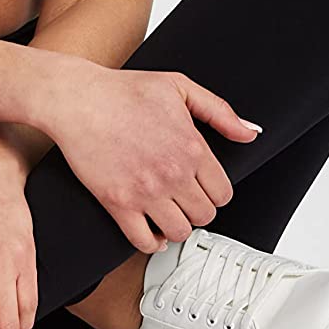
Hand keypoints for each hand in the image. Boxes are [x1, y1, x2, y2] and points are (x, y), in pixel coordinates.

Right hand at [36, 55, 260, 252]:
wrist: (78, 99)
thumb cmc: (123, 90)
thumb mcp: (178, 87)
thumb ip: (219, 111)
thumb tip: (250, 133)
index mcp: (192, 147)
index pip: (223, 193)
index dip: (215, 192)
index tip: (202, 187)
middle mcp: (173, 173)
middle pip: (204, 216)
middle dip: (197, 208)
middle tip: (184, 198)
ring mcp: (146, 191)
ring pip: (180, 232)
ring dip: (177, 225)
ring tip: (168, 212)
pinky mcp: (118, 203)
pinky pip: (144, 241)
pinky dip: (152, 241)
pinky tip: (151, 229)